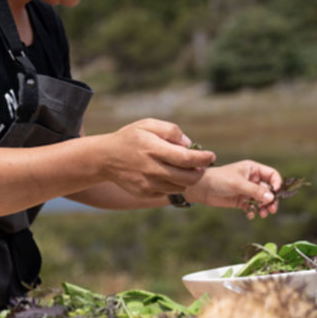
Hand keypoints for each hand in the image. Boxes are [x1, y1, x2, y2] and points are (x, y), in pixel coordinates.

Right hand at [98, 118, 215, 198]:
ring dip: (187, 178)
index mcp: (153, 148)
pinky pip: (168, 192)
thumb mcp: (148, 124)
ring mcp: (148, 184)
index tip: (211, 156)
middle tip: (201, 164)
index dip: (203, 158)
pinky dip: (174, 184)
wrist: (105, 158)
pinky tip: (168, 174)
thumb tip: (189, 144)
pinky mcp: (145, 193)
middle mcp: (151, 169)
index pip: (186, 158)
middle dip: (200, 171)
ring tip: (183, 167)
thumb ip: (171, 130)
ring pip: (180, 186)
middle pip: (188, 177)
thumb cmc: (131, 137)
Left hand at [185, 160, 282, 218]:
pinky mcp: (241, 200)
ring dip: (264, 207)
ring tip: (262, 214)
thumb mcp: (238, 184)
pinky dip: (253, 211)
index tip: (276, 193)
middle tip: (271, 209)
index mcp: (253, 169)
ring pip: (262, 200)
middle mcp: (252, 179)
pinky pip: (252, 207)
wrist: (201, 188)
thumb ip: (255, 191)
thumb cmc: (219, 179)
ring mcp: (247, 190)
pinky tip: (249, 215)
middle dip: (271, 200)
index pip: (272, 175)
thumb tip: (271, 198)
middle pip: (269, 190)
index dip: (277, 183)